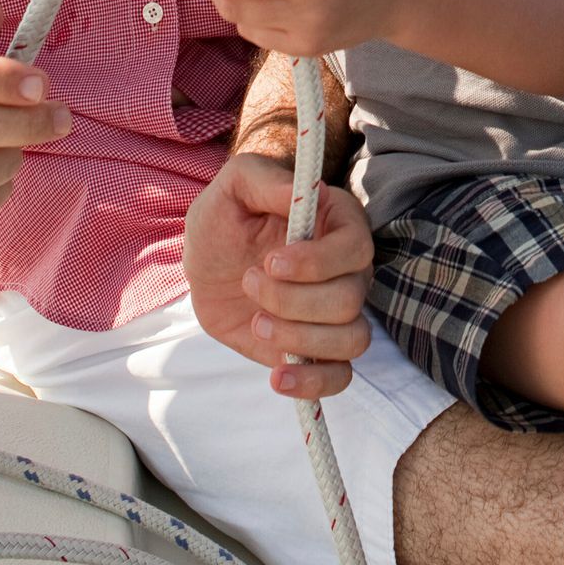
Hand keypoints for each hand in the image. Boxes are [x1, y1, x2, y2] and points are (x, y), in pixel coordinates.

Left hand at [183, 152, 375, 397]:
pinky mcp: (317, 349)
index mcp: (337, 224)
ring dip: (299, 338)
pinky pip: (340, 377)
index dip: (316, 263)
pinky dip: (314, 384)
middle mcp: (347, 271)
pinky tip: (278, 377)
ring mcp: (336, 314)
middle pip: (349, 300)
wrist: (209, 261)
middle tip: (249, 282)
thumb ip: (265, 180)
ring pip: (353, 340)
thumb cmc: (227, 216)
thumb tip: (305, 194)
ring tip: (256, 321)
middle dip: (291, 300)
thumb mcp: (234, 185)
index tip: (271, 261)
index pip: (355, 248)